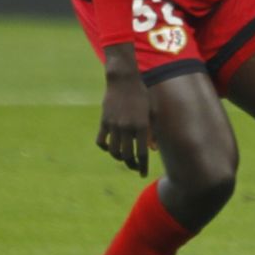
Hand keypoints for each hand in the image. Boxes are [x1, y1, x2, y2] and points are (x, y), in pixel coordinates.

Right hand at [96, 50, 151, 175]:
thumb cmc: (141, 95)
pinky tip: (110, 148)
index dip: (142, 166)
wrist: (124, 80)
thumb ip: (152, 131)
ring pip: (113, 151)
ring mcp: (114, 125)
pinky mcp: (103, 121)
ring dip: (118, 158)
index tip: (142, 174)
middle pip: (126, 155)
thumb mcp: (151, 112)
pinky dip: (105, 148)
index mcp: (142, 126)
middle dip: (131, 165)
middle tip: (134, 167)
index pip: (141, 153)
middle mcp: (127, 128)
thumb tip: (153, 149)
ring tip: (124, 158)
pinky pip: (101, 141)